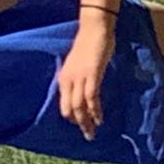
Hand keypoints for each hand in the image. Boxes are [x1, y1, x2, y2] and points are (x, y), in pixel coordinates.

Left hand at [59, 19, 113, 137]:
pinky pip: (91, 98)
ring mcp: (79, 77)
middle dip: (78, 123)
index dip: (71, 116)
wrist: (94, 28)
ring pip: (79, 107)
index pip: (64, 104)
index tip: (80, 124)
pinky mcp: (92, 75)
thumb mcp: (80, 64)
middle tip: (88, 135)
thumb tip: (85, 89)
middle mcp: (68, 79)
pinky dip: (95, 111)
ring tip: (92, 133)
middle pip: (69, 108)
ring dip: (86, 122)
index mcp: (64, 77)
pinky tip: (100, 119)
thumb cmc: (89, 43)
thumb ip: (80, 76)